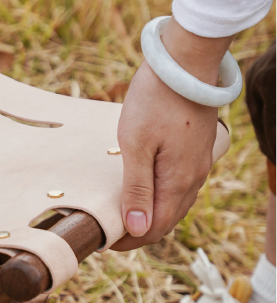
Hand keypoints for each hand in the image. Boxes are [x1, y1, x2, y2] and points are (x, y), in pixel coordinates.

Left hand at [113, 19, 232, 251]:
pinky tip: (145, 191)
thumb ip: (137, 189)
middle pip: (166, 221)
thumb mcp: (136, 145)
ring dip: (151, 216)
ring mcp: (199, 163)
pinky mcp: (197, 150)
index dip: (129, 242)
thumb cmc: (156, 99)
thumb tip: (137, 228)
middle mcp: (194, 178)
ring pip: (176, 204)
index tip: (104, 242)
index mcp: (178, 182)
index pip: (154, 229)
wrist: (186, 61)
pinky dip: (162, 198)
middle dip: (138, 232)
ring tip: (123, 215)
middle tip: (109, 233)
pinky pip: (181, 186)